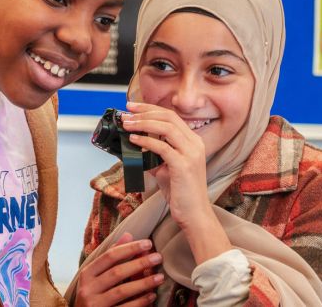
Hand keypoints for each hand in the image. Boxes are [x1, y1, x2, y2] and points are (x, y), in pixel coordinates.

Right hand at [74, 232, 163, 306]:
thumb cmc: (93, 294)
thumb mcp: (97, 275)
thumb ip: (112, 256)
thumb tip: (128, 235)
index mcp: (86, 274)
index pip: (109, 256)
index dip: (129, 248)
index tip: (148, 243)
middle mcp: (88, 289)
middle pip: (117, 272)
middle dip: (140, 263)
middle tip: (158, 257)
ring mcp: (95, 305)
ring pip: (122, 291)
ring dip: (144, 283)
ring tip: (160, 277)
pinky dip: (140, 301)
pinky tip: (152, 295)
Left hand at [122, 102, 209, 228]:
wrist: (194, 214)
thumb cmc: (180, 192)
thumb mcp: (165, 168)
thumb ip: (153, 155)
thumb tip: (133, 145)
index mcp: (192, 141)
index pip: (171, 116)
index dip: (151, 109)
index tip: (133, 107)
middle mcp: (195, 143)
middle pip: (169, 117)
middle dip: (145, 111)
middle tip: (127, 111)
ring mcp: (191, 153)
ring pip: (166, 127)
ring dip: (143, 123)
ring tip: (127, 125)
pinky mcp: (184, 165)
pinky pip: (162, 147)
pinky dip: (146, 141)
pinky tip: (134, 140)